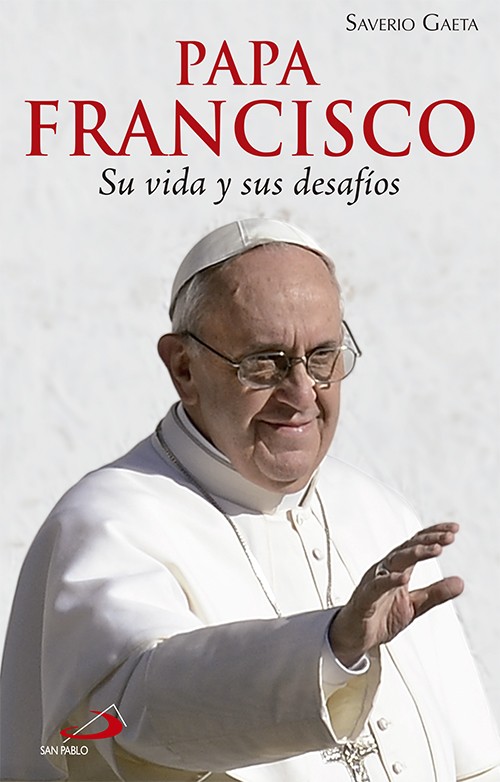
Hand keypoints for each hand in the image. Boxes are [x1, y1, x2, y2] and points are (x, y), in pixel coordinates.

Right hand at [329, 522, 463, 666]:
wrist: (355, 636)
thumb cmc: (380, 615)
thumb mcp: (415, 605)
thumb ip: (436, 594)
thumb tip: (460, 583)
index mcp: (397, 569)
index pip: (416, 545)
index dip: (434, 535)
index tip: (454, 529)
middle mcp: (385, 570)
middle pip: (408, 548)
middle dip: (429, 540)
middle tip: (448, 537)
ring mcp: (374, 581)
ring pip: (394, 561)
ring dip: (414, 553)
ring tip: (434, 549)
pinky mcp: (365, 598)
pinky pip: (376, 586)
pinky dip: (389, 580)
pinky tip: (403, 578)